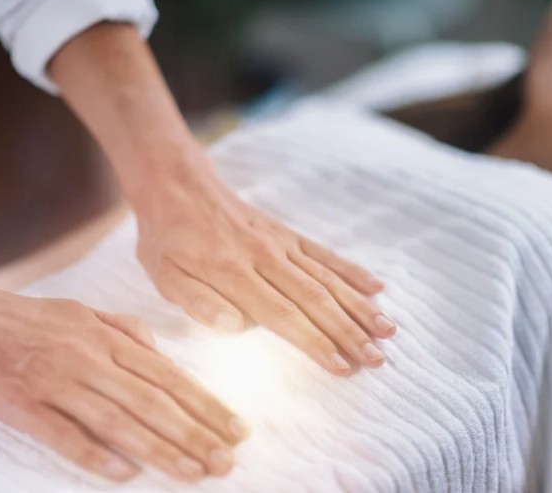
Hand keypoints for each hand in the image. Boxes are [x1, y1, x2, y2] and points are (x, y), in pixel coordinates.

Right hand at [0, 276, 247, 482]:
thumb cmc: (27, 318)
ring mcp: (57, 381)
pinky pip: (62, 434)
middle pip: (154, 401)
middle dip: (196, 433)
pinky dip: (94, 455)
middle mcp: (90, 358)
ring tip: (195, 473)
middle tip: (227, 461)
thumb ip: (125, 330)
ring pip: (119, 420)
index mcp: (108, 338)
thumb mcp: (84, 312)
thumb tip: (161, 352)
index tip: (237, 429)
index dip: (206, 404)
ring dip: (160, 449)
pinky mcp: (22, 404)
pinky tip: (124, 475)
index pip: (169, 376)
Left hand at [134, 156, 396, 375]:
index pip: (282, 315)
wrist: (179, 186)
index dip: (315, 342)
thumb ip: (199, 302)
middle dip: (349, 332)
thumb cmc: (168, 239)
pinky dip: (351, 271)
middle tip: (377, 359)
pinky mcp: (288, 235)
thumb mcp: (164, 275)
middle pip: (315, 300)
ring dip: (359, 306)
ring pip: (327, 278)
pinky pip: (325, 254)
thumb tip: (235, 327)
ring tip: (387, 331)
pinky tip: (377, 287)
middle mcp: (265, 258)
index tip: (342, 366)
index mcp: (233, 274)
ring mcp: (281, 244)